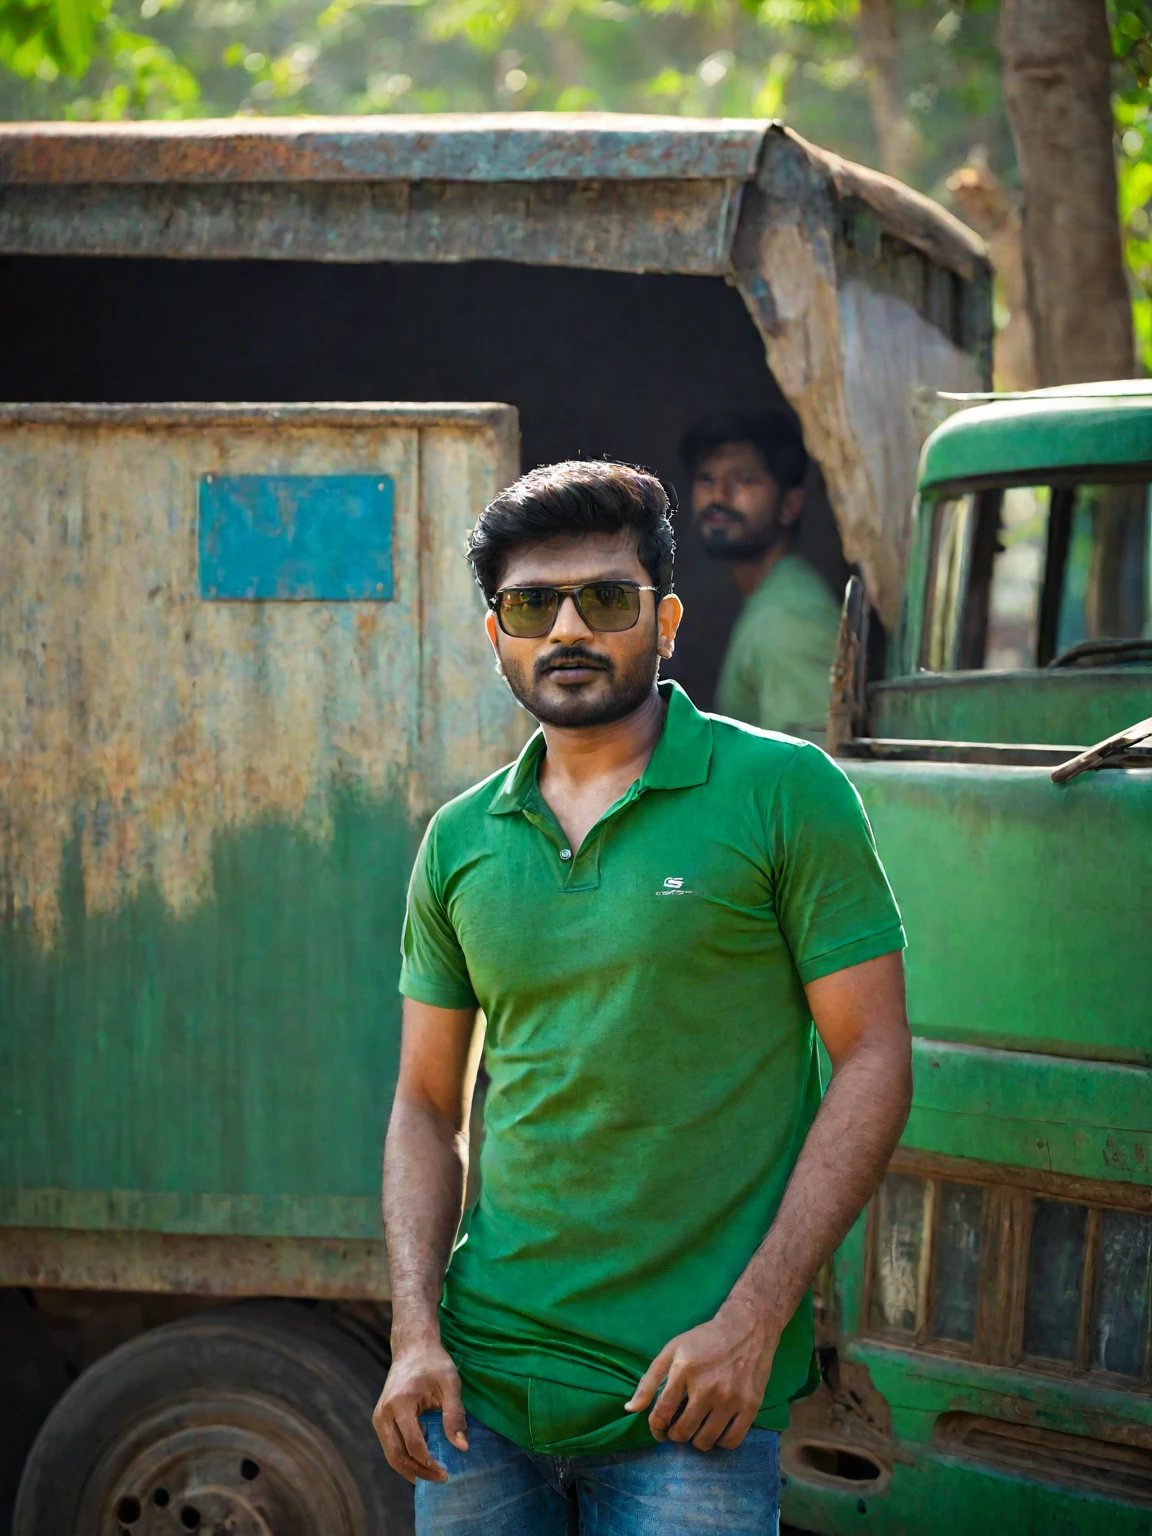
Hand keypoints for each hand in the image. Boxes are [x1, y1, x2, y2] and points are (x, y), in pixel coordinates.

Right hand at [372, 1335, 467, 1483]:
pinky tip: (422, 1463)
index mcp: (400, 1403)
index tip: (446, 1472)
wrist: (412, 1347)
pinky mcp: (380, 1419)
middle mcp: (384, 1413)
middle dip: (419, 1472)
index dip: (429, 1462)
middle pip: (397, 1456)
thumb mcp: (450, 1383)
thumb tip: (462, 1447)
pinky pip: (390, 1446)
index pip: (413, 1443)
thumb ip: (455, 1414)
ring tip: (432, 1475)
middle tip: (440, 1479)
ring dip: (410, 1469)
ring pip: (391, 1455)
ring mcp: (379, 1417)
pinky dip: (404, 1458)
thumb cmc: (434, 1363)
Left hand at [625, 1304, 777, 1451]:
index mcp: (683, 1371)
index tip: (659, 1428)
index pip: (661, 1414)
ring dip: (697, 1440)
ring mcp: (730, 1398)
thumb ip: (649, 1381)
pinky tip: (717, 1430)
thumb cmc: (704, 1340)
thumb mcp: (672, 1350)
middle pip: (682, 1432)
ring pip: (705, 1441)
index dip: (656, 1428)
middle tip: (679, 1427)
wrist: (747, 1329)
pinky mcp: (750, 1406)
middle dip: (675, 1435)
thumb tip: (630, 1410)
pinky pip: (731, 1442)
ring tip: (697, 1428)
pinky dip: (720, 1442)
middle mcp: (706, 1387)